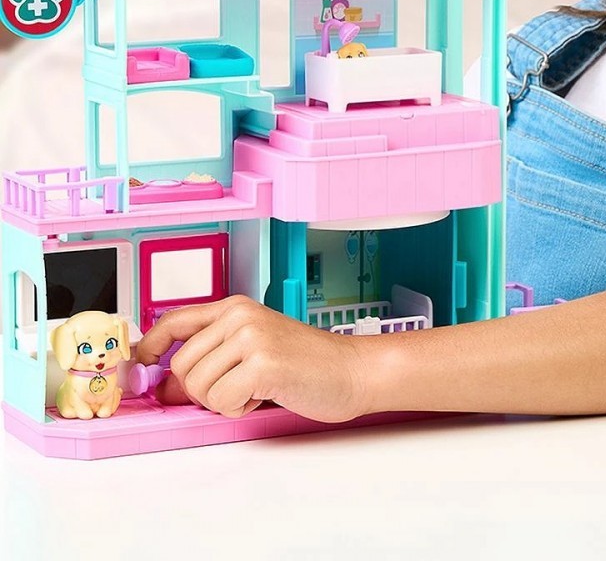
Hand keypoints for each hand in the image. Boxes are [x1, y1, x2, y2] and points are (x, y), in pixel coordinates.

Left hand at [134, 296, 369, 421]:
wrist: (352, 370)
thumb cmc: (308, 364)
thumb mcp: (253, 354)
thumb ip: (210, 363)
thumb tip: (164, 387)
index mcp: (237, 307)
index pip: (175, 320)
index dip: (150, 346)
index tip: (141, 364)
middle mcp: (241, 316)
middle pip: (181, 366)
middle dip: (201, 390)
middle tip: (238, 388)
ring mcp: (251, 337)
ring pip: (197, 387)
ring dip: (222, 401)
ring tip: (256, 390)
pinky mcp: (262, 364)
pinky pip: (221, 401)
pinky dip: (238, 409)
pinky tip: (265, 396)